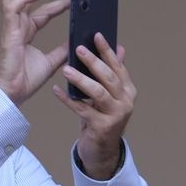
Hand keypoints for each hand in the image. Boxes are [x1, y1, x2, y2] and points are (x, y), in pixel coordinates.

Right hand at [0, 0, 69, 105]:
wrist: (12, 92)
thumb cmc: (25, 79)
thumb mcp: (52, 61)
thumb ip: (63, 50)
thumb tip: (78, 41)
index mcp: (27, 32)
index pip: (43, 11)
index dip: (58, 3)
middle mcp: (18, 25)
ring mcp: (11, 26)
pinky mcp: (8, 31)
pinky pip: (13, 8)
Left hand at [54, 32, 135, 177]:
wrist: (103, 150)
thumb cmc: (103, 118)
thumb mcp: (111, 95)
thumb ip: (114, 74)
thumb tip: (120, 48)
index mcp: (128, 90)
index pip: (118, 66)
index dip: (107, 50)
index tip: (96, 35)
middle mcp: (126, 102)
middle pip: (109, 78)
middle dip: (94, 62)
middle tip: (79, 49)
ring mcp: (115, 115)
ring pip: (98, 93)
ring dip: (81, 80)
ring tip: (66, 70)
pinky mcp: (102, 127)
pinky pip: (82, 110)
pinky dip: (68, 100)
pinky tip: (57, 90)